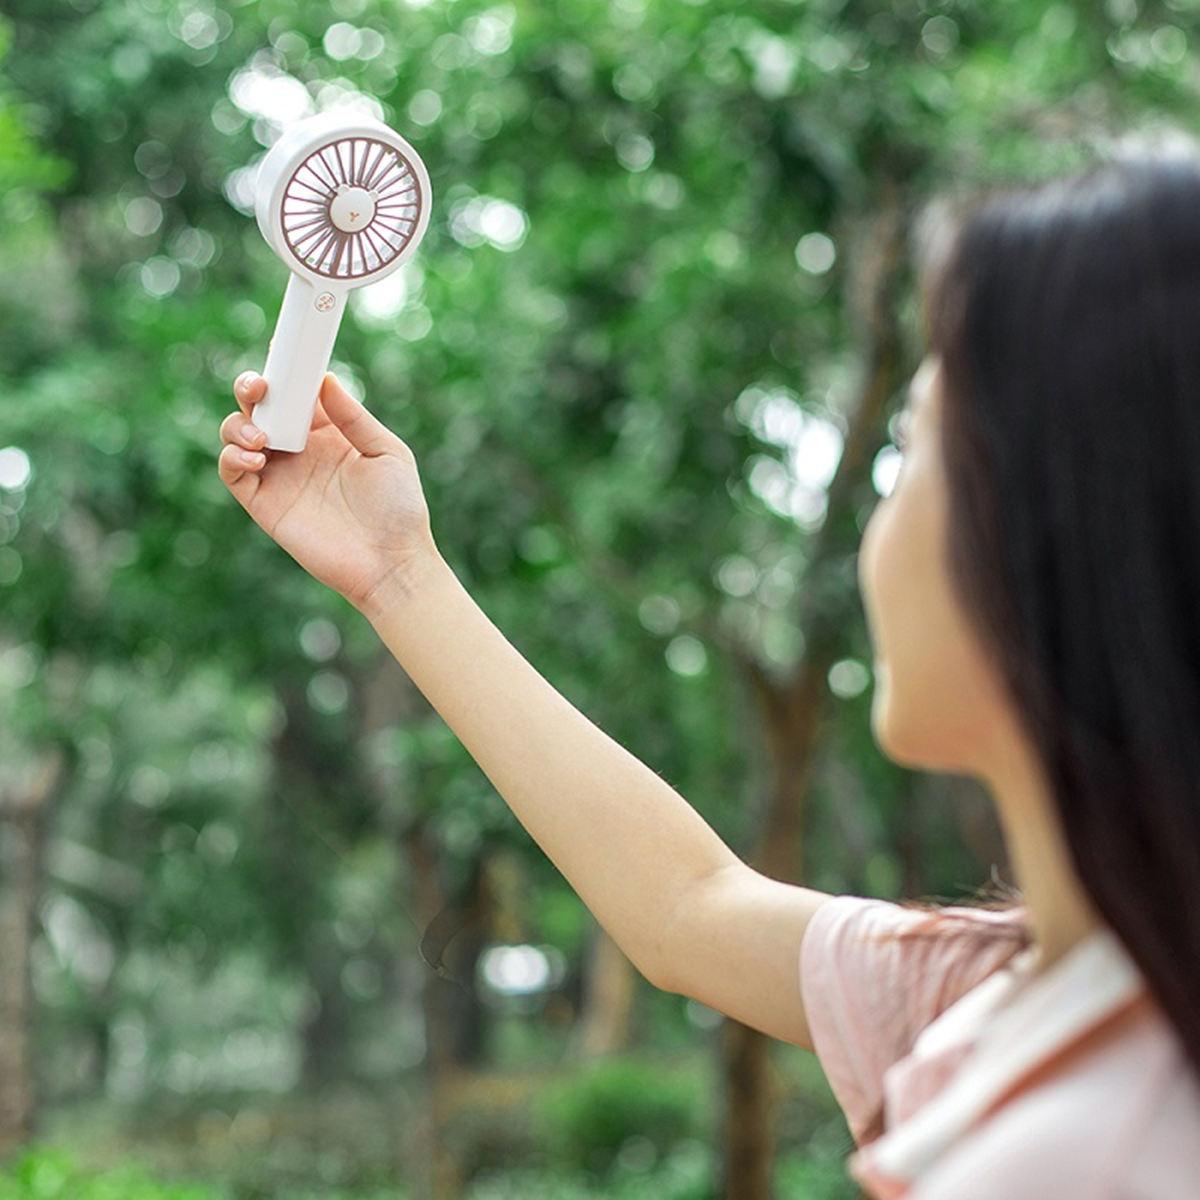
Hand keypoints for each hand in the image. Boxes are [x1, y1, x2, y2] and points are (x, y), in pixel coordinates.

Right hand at [218, 372, 436, 612]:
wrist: (392, 562)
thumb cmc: (399, 509)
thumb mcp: (386, 452)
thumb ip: (354, 417)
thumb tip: (324, 379)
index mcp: (329, 432)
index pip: (297, 392)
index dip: (285, 369)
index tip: (281, 347)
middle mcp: (299, 450)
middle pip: (260, 407)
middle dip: (251, 387)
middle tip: (261, 386)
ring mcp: (279, 476)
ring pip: (237, 433)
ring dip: (239, 423)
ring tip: (263, 436)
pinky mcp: (265, 505)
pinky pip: (232, 473)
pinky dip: (231, 458)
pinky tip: (255, 457)